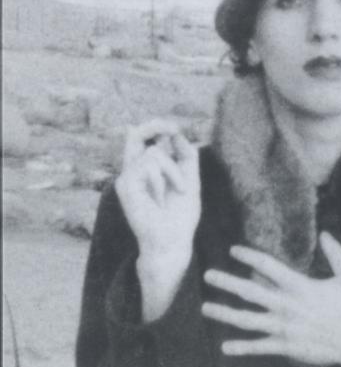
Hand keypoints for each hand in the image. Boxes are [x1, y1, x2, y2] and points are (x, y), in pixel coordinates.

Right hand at [115, 119, 200, 261]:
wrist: (172, 241)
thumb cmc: (181, 215)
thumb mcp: (190, 179)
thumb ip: (185, 156)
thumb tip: (176, 134)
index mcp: (146, 171)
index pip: (144, 141)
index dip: (156, 128)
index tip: (174, 128)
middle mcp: (133, 172)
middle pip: (135, 135)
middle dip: (154, 125)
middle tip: (173, 128)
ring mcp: (126, 178)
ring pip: (154, 154)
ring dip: (174, 171)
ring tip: (177, 191)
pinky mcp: (125, 185)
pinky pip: (149, 166)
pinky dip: (164, 179)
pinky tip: (161, 199)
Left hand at [202, 232, 340, 366]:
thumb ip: (336, 253)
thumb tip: (325, 233)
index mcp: (300, 286)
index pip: (268, 266)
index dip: (249, 256)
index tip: (233, 250)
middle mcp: (287, 306)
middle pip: (250, 292)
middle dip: (227, 283)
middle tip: (207, 275)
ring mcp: (284, 328)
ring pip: (248, 320)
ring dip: (225, 313)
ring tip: (205, 308)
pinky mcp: (287, 346)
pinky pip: (260, 348)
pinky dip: (242, 348)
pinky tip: (224, 347)